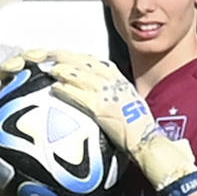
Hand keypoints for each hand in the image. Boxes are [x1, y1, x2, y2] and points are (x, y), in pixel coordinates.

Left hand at [47, 54, 196, 192]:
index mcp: (120, 80)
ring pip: (80, 76)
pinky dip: (66, 90)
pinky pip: (79, 95)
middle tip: (52, 56)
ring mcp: (107, 94)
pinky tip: (56, 88)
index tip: (68, 55)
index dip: (80, 57)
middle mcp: (114, 82)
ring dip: (64, 71)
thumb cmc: (139, 127)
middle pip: (86, 63)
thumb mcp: (129, 103)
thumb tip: (102, 97)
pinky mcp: (100, 107)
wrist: (146, 139)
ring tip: (51, 69)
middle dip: (67, 58)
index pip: (96, 62)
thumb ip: (116, 96)